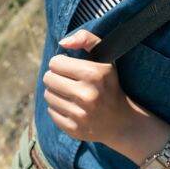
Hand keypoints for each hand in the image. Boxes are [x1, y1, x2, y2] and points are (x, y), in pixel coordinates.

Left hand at [44, 29, 135, 145]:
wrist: (122, 122)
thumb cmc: (109, 84)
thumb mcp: (105, 58)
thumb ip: (86, 39)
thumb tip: (62, 43)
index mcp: (93, 74)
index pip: (55, 63)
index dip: (61, 63)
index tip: (69, 68)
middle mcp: (86, 95)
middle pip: (48, 79)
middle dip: (55, 77)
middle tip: (67, 81)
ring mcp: (80, 114)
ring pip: (48, 96)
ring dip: (56, 93)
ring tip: (70, 94)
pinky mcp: (74, 129)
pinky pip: (51, 112)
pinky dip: (58, 108)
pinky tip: (71, 107)